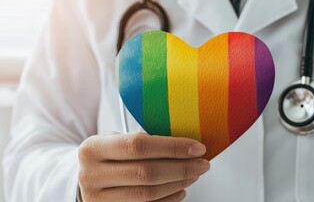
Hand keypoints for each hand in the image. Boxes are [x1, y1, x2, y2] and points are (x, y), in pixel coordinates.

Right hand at [78, 133, 209, 201]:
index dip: (171, 147)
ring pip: (147, 194)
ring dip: (177, 183)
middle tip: (202, 163)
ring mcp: (98, 199)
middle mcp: (91, 175)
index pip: (138, 145)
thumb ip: (143, 142)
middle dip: (181, 167)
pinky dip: (168, 199)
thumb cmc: (110, 155)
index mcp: (93, 148)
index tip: (196, 147)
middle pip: (146, 172)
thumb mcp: (117, 141)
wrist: (87, 178)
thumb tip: (186, 146)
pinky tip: (180, 190)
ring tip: (193, 174)